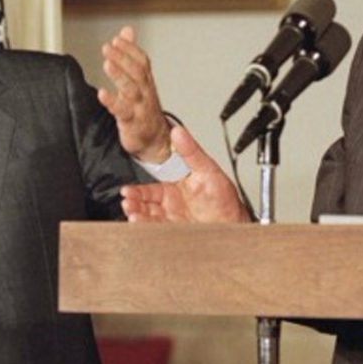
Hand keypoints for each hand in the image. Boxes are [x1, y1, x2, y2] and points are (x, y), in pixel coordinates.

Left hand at [98, 26, 170, 162]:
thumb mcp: (139, 79)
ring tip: (107, 64)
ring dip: (120, 76)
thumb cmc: (144, 107)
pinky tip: (102, 93)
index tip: (118, 39)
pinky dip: (112, 102)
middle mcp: (145, 92)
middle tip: (108, 47)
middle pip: (137, 72)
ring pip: (131, 89)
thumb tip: (127, 30)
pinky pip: (122, 111)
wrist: (156, 140)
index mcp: (146, 81)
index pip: (142, 61)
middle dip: (123, 58)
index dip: (131, 49)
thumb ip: (131, 54)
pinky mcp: (132, 122)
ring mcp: (139, 107)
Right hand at [121, 126, 249, 222]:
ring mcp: (173, 218)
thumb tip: (178, 131)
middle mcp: (173, 202)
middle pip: (145, 202)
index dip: (138, 188)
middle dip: (133, 202)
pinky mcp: (174, 232)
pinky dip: (145, 227)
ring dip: (137, 214)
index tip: (128, 189)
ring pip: (147, 216)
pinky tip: (140, 223)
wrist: (235, 225)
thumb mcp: (208, 170)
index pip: (151, 186)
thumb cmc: (226, 200)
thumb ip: (191, 151)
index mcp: (177, 185)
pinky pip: (155, 229)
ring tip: (132, 212)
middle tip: (127, 201)